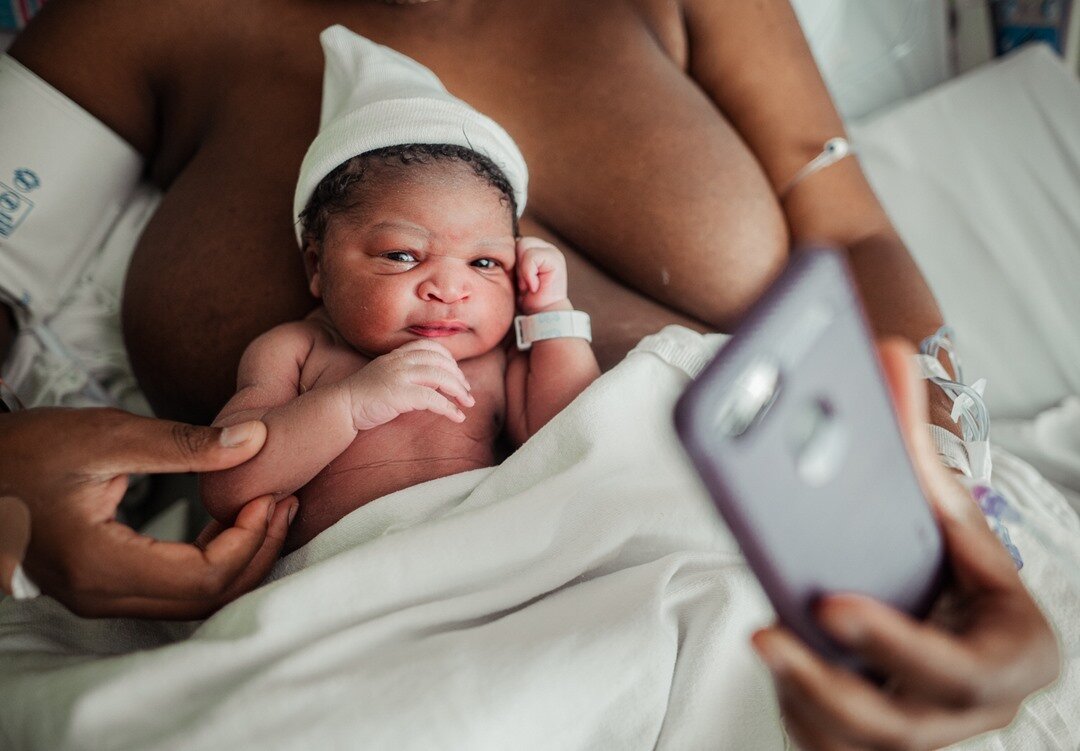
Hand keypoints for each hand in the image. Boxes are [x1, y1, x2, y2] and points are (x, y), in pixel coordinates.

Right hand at [0, 408, 295, 618]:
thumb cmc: (23, 450)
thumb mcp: (105, 435)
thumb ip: (183, 444)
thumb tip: (256, 439)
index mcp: (100, 565)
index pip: (205, 577)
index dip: (250, 539)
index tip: (272, 494)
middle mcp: (101, 595)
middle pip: (207, 599)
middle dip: (256, 552)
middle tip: (284, 502)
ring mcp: (100, 597)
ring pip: (194, 601)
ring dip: (239, 559)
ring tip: (268, 508)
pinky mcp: (104, 585)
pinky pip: (174, 589)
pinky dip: (213, 561)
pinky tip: (231, 521)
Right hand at [348, 340, 474, 430]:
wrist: (341, 407)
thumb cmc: (363, 396)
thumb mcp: (386, 375)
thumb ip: (405, 372)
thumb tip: (432, 382)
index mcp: (396, 355)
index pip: (430, 347)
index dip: (449, 359)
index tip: (457, 375)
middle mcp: (399, 361)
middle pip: (440, 361)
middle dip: (458, 376)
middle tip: (467, 392)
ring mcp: (400, 376)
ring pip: (441, 377)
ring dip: (459, 391)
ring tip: (468, 403)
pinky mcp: (400, 395)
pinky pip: (434, 400)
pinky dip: (450, 408)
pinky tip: (457, 417)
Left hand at [516, 236, 568, 313]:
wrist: (542, 315)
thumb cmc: (527, 298)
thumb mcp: (516, 275)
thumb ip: (513, 260)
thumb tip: (500, 249)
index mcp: (536, 249)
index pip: (515, 243)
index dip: (512, 262)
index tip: (518, 283)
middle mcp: (545, 247)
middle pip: (519, 242)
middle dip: (516, 265)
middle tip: (522, 285)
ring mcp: (552, 252)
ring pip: (523, 245)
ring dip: (522, 270)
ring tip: (528, 286)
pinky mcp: (555, 259)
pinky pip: (531, 256)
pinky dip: (528, 274)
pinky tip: (534, 286)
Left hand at [750, 338, 1059, 749]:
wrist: (960, 634)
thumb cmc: (956, 577)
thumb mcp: (951, 521)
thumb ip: (920, 452)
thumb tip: (889, 356)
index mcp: (1009, 654)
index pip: (962, 666)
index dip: (897, 643)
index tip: (831, 605)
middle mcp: (967, 708)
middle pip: (899, 721)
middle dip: (830, 681)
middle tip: (769, 632)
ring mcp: (921, 734)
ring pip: (853, 740)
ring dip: (802, 694)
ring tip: (764, 638)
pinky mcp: (874, 744)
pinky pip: (828, 743)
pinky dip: (798, 705)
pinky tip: (779, 656)